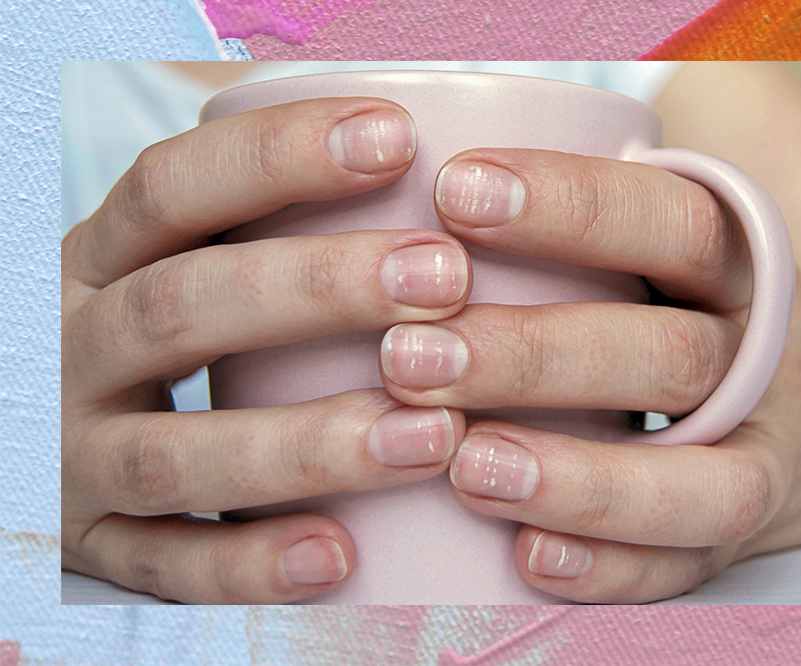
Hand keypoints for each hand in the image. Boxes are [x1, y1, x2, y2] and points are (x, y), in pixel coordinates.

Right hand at [62, 97, 470, 602]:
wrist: (40, 441)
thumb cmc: (163, 331)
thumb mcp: (181, 264)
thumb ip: (262, 227)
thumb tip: (427, 152)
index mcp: (99, 262)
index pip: (171, 187)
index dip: (278, 156)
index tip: (397, 138)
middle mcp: (74, 351)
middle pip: (180, 308)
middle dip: (315, 289)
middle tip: (443, 278)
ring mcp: (74, 456)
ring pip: (174, 455)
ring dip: (305, 444)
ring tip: (431, 435)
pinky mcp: (94, 546)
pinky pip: (166, 568)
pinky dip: (250, 568)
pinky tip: (341, 555)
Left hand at [378, 62, 800, 602]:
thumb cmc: (717, 304)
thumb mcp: (692, 234)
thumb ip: (608, 193)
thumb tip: (464, 119)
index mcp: (743, 267)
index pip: (671, 219)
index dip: (568, 205)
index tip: (455, 192)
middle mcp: (761, 360)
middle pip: (664, 354)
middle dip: (536, 355)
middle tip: (411, 354)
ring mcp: (763, 456)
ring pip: (696, 480)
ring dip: (577, 475)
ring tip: (463, 465)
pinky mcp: (741, 539)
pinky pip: (691, 565)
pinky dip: (613, 569)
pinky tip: (528, 557)